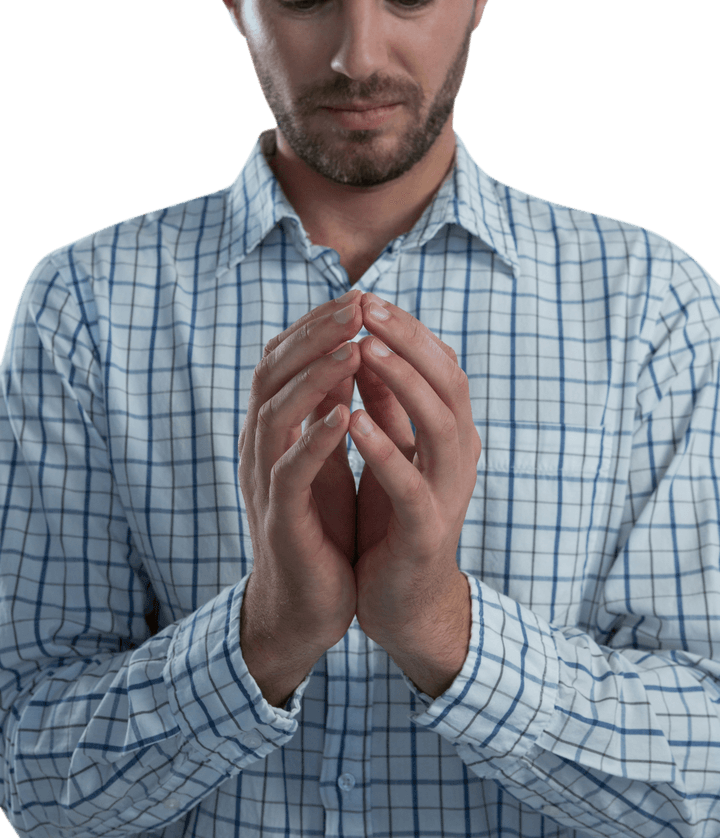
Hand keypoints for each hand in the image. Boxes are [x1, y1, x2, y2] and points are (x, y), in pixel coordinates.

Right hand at [238, 291, 362, 655]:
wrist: (305, 605)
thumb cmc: (319, 525)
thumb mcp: (324, 456)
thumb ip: (325, 407)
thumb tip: (344, 350)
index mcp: (273, 428)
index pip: (283, 358)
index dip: (316, 324)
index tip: (357, 296)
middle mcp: (260, 446)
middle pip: (273, 373)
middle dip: (315, 335)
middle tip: (356, 304)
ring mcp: (265, 481)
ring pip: (275, 413)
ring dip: (316, 376)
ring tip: (354, 346)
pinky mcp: (281, 519)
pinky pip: (291, 471)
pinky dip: (316, 440)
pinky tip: (344, 415)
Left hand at [349, 293, 481, 644]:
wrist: (403, 603)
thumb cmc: (393, 519)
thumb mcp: (391, 450)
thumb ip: (386, 405)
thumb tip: (367, 344)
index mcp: (450, 433)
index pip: (440, 365)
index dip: (407, 329)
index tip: (367, 297)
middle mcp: (459, 456)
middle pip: (449, 382)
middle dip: (409, 341)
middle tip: (368, 307)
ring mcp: (448, 493)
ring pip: (441, 425)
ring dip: (403, 382)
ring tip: (364, 349)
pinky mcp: (427, 531)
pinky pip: (412, 485)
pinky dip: (385, 449)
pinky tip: (354, 421)